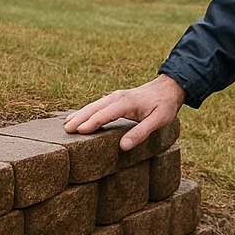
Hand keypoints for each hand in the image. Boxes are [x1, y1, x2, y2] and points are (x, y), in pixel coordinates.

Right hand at [63, 74, 185, 150]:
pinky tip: (80, 116)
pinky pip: (98, 105)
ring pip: (94, 106)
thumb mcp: (158, 121)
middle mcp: (117, 97)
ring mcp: (116, 96)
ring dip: (80, 114)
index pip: (105, 114)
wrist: (169, 88)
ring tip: (66, 124)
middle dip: (79, 118)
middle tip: (66, 130)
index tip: (79, 131)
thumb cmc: (164, 105)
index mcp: (126, 103)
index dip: (91, 123)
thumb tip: (123, 146)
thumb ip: (140, 132)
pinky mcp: (116, 98)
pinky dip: (87, 111)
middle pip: (94, 108)